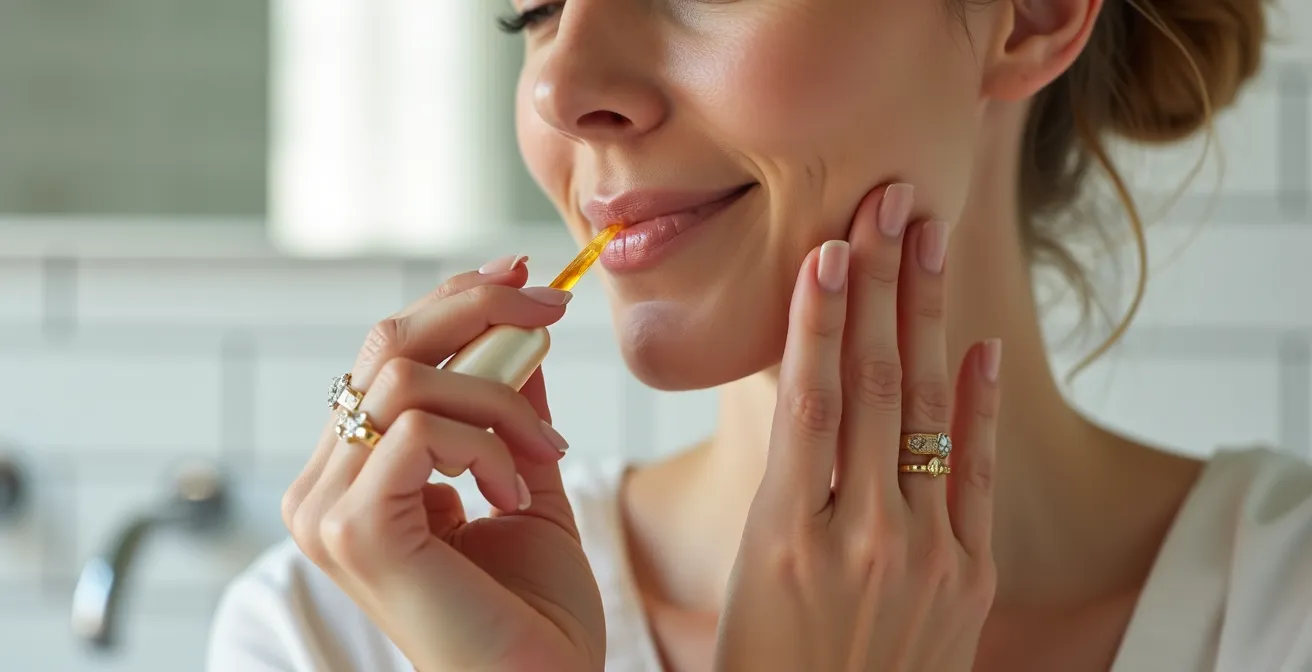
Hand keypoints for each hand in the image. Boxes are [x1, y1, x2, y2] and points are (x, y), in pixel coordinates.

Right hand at [282, 256, 605, 671]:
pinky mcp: (354, 529)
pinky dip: (488, 443)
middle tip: (553, 309)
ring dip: (502, 401)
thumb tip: (518, 329)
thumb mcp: (523, 477)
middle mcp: (323, 487)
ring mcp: (327, 510)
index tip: (523, 279)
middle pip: (386, 344)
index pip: (388, 354)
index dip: (453, 302)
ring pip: (409, 379)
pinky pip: (421, 426)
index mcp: (354, 474)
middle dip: (478, 308)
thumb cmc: (532, 606)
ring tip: (545, 456)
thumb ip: (509, 407)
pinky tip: (515, 491)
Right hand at [714, 185, 1001, 670]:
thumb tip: (808, 388)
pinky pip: (976, 477)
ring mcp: (923, 559)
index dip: (818, 318)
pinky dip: (979, 410)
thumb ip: (786, 482)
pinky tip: (979, 350)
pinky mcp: (970, 581)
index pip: (807, 402)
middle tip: (887, 206)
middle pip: (872, 387)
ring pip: (923, 415)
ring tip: (925, 242)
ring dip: (925, 320)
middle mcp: (858, 540)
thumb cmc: (764, 662)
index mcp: (783, 538)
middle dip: (879, 287)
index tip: (827, 249)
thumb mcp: (751, 568)